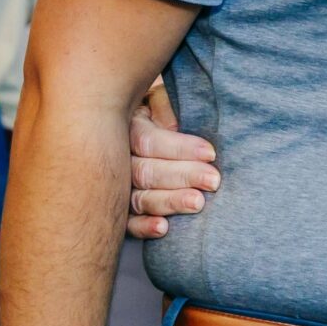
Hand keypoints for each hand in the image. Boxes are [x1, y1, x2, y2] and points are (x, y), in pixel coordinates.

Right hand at [126, 82, 217, 240]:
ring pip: (137, 198)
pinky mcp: (118, 209)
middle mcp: (114, 157)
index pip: (147, 141)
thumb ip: (163, 103)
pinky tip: (162, 229)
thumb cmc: (158, 107)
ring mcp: (113, 186)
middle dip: (182, 176)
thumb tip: (173, 123)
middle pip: (144, 171)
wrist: (130, 122)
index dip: (179, 148)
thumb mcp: (158, 96)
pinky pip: (126, 223)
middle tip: (213, 181)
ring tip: (198, 203)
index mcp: (124, 125)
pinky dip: (142, 227)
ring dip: (168, 202)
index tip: (210, 153)